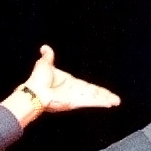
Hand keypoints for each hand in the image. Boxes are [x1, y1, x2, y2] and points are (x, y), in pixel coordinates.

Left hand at [0, 46, 122, 126]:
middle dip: (105, 96)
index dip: (97, 90)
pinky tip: (109, 103)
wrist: (34, 92)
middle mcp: (74, 91)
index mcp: (70, 83)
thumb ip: (48, 56)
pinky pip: (89, 101)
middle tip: (116, 100)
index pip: (87, 86)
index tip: (105, 92)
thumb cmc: (37, 80)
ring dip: (105, 99)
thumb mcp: (45, 64)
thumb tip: (45, 47)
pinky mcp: (75, 102)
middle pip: (93, 93)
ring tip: (116, 102)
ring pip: (94, 98)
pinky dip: (100, 102)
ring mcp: (75, 97)